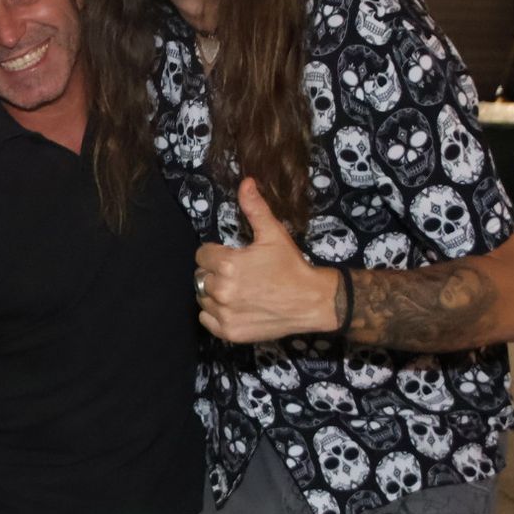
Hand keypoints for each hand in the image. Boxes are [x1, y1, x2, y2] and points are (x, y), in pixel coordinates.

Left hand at [195, 178, 337, 342]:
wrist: (313, 301)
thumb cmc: (291, 266)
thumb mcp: (273, 234)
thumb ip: (254, 208)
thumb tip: (245, 182)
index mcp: (227, 264)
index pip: (202, 255)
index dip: (215, 253)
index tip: (231, 257)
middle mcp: (221, 290)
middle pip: (200, 277)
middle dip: (214, 272)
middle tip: (237, 274)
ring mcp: (224, 314)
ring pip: (202, 298)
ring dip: (214, 293)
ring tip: (237, 289)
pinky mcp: (229, 332)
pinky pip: (206, 320)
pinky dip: (215, 314)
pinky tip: (233, 306)